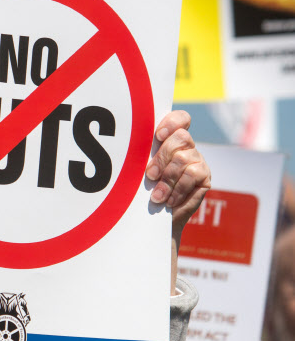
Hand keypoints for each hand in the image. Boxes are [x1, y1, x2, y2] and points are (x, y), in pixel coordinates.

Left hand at [146, 110, 210, 236]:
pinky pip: (192, 175)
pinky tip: (169, 201)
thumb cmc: (145, 192)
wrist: (158, 221)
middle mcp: (188, 147)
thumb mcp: (143, 172)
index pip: (181, 119)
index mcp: (171, 140)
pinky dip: (177, 189)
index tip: (158, 135)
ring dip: (167, 179)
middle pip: (181, 137)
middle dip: (162, 157)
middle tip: (150, 175)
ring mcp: (198, 161)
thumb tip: (135, 148)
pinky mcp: (205, 177)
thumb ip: (145, 157)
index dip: (172, 122)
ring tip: (157, 196)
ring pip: (184, 158)